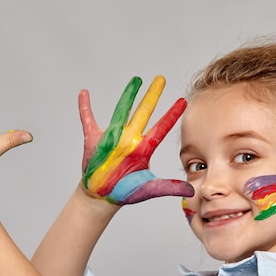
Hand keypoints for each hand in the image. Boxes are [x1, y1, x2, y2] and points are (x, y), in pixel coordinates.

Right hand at [79, 76, 193, 204]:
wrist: (103, 197)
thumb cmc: (125, 192)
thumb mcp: (149, 189)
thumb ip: (169, 187)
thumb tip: (191, 191)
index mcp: (143, 148)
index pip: (161, 128)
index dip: (171, 114)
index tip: (183, 101)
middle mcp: (130, 139)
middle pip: (143, 112)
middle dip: (152, 96)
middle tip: (161, 79)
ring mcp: (112, 137)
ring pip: (122, 111)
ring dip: (128, 95)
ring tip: (136, 80)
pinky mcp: (94, 140)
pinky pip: (88, 120)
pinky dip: (85, 107)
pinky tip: (84, 93)